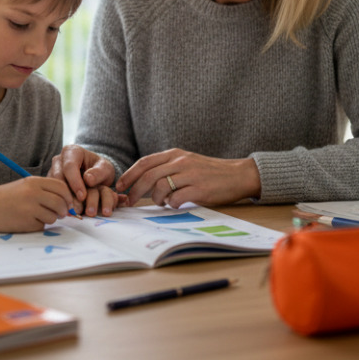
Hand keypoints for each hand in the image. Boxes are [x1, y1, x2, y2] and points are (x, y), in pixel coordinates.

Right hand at [0, 177, 73, 232]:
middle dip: (64, 210)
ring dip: (50, 219)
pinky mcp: (26, 222)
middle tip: (60, 213)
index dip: (68, 196)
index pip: (61, 187)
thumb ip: (43, 190)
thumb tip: (66, 201)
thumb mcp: (24, 186)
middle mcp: (33, 193)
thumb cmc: (5, 197)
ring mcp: (29, 208)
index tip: (68, 202)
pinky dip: (38, 226)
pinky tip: (26, 221)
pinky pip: (42, 226)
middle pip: (60, 202)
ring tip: (37, 216)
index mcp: (33, 182)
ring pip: (53, 216)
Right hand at [49, 145, 120, 215]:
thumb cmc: (100, 170)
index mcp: (71, 152)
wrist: (95, 175)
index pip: (69, 166)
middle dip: (67, 194)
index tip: (83, 196)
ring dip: (62, 201)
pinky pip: (52, 194)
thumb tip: (88, 179)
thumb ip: (99, 172)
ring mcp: (52, 172)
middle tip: (77, 208)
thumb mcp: (105, 168)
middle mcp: (59, 161)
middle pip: (58, 178)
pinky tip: (68, 212)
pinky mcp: (50, 185)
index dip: (75, 182)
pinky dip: (60, 203)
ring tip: (73, 212)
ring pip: (53, 187)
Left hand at [116, 149, 260, 207]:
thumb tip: (142, 182)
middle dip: (135, 190)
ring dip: (156, 199)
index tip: (120, 185)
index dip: (129, 174)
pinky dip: (171, 204)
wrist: (238, 175)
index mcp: (175, 154)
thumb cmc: (209, 171)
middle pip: (148, 176)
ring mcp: (190, 175)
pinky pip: (176, 199)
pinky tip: (176, 204)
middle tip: (130, 201)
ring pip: (160, 188)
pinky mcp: (199, 189)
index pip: (145, 162)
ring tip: (162, 203)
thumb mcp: (186, 162)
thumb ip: (167, 168)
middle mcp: (181, 162)